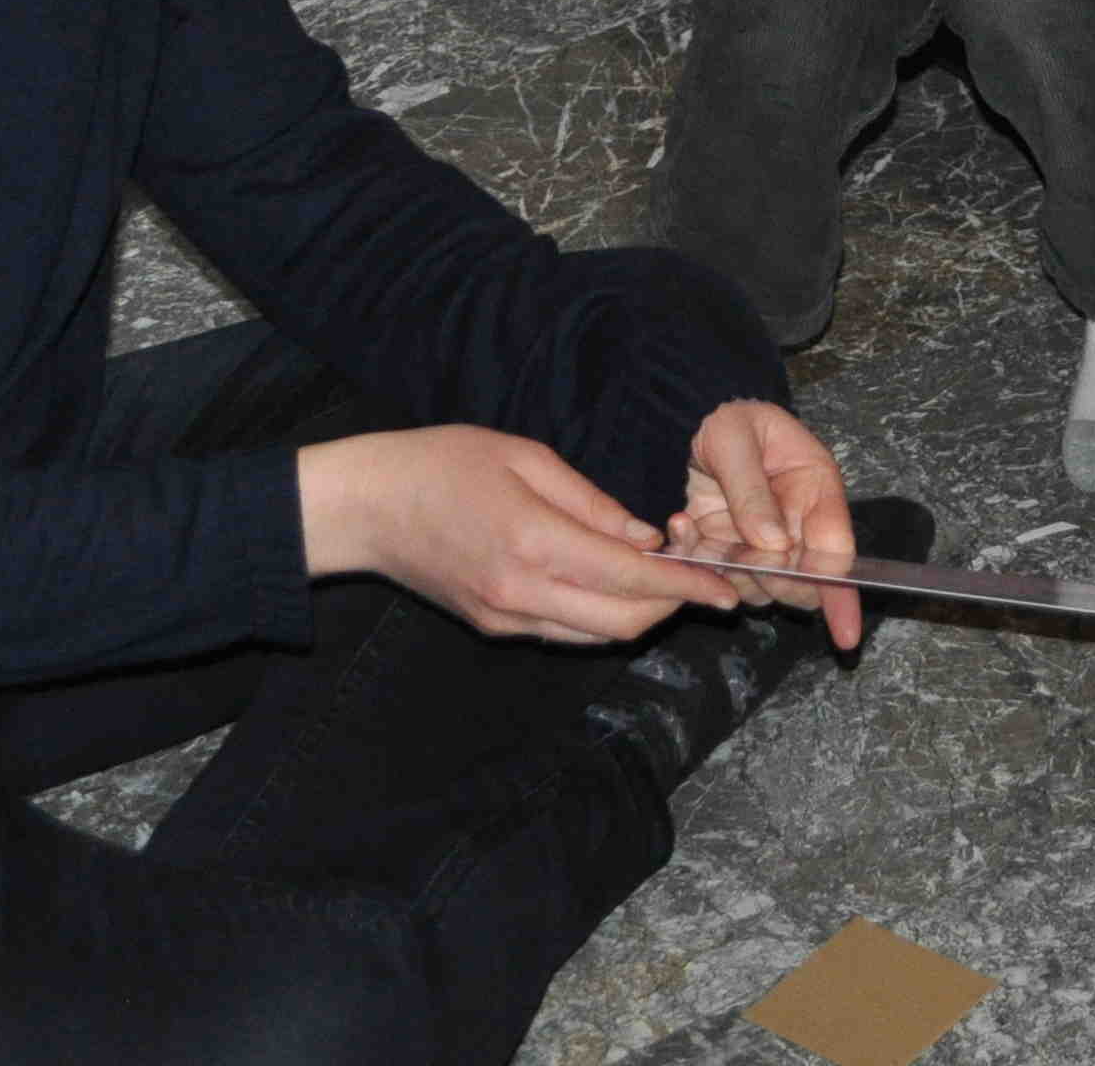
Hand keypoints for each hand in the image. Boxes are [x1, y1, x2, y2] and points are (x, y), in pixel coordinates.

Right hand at [294, 425, 724, 644]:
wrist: (368, 507)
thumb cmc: (444, 463)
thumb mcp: (527, 457)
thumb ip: (592, 503)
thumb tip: (646, 538)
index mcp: (533, 542)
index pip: (631, 579)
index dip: (686, 586)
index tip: (726, 587)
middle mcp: (522, 593)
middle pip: (623, 623)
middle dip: (672, 606)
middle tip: (703, 579)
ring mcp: (506, 618)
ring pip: (598, 636)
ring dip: (639, 615)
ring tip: (665, 580)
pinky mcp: (495, 627)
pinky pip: (565, 631)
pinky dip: (602, 615)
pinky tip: (613, 583)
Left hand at [662, 398, 866, 651]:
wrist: (692, 423)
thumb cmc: (728, 421)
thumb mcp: (735, 439)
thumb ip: (751, 489)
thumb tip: (773, 544)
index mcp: (817, 489)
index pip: (837, 552)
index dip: (839, 590)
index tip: (842, 631)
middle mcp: (798, 525)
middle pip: (803, 581)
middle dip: (772, 580)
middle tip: (739, 556)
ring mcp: (764, 544)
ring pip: (760, 588)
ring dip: (728, 573)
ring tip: (699, 531)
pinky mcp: (731, 553)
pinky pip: (722, 578)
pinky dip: (698, 563)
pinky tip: (682, 527)